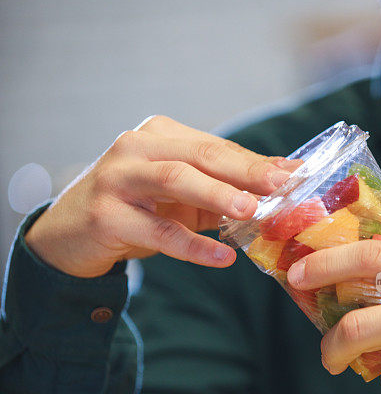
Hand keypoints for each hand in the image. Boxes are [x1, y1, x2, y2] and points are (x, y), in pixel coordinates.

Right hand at [25, 115, 290, 276]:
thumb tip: (281, 187)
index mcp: (159, 136)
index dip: (257, 162)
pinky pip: (156, 231)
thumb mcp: (180, 197)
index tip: (297, 174)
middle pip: (200, 155)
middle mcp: (136, 148)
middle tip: (283, 185)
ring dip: (217, 194)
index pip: (216, 147)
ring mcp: (117, 179)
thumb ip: (222, 189)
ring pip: (174, 179)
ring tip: (251, 211)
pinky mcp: (105, 216)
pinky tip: (222, 258)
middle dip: (245, 171)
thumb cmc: (134, 212)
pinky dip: (192, 245)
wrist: (69, 237)